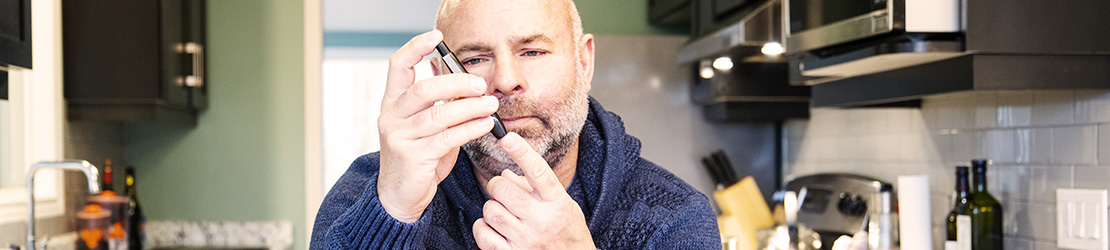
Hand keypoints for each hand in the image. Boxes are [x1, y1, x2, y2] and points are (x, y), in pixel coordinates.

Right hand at [377, 30, 498, 222]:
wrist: (400, 196)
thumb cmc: (418, 156)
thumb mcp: (427, 126)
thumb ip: (440, 104)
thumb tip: (465, 80)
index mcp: (392, 103)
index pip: (397, 66)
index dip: (415, 48)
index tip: (436, 37)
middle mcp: (391, 117)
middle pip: (423, 90)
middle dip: (455, 83)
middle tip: (480, 84)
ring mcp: (399, 137)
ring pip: (439, 115)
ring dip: (470, 107)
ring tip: (491, 104)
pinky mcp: (413, 157)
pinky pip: (447, 138)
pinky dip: (470, 129)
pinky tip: (485, 124)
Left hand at [472, 133, 594, 249]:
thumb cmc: (567, 230)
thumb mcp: (560, 203)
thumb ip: (534, 187)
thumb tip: (504, 174)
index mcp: (557, 202)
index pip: (538, 172)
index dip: (522, 152)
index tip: (507, 138)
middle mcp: (542, 221)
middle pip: (503, 190)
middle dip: (497, 186)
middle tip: (503, 191)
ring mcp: (526, 240)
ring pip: (490, 210)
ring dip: (492, 207)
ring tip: (504, 212)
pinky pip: (483, 233)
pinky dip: (483, 227)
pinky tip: (495, 228)